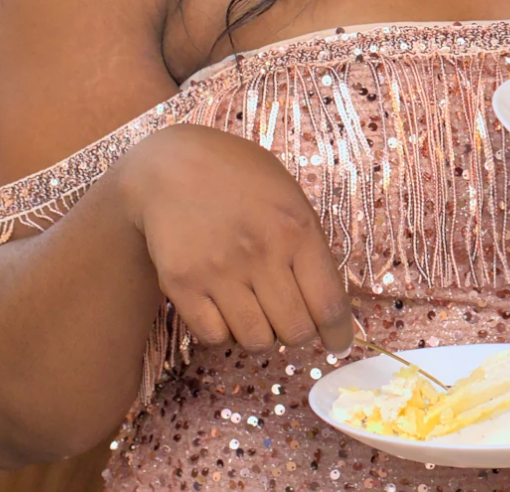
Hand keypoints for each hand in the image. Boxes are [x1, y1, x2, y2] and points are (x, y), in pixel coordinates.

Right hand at [113, 124, 352, 353]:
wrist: (170, 166)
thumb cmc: (239, 176)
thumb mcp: (290, 196)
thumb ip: (309, 243)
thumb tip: (327, 298)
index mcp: (298, 230)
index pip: (329, 303)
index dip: (338, 333)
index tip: (339, 344)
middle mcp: (262, 254)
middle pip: (296, 331)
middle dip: (300, 334)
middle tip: (293, 320)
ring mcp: (220, 272)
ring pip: (257, 340)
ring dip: (264, 335)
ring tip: (259, 313)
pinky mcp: (182, 285)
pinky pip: (214, 336)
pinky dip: (225, 332)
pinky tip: (226, 309)